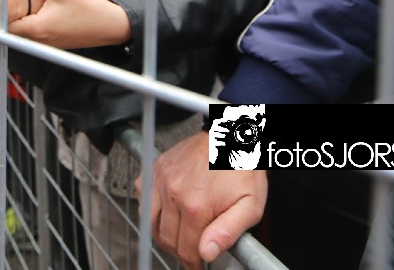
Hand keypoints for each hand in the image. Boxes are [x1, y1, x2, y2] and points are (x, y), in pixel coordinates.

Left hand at [7, 0, 128, 47]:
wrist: (113, 26)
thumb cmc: (90, 11)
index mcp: (37, 29)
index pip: (6, 23)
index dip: (1, 9)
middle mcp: (40, 39)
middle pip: (15, 24)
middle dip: (13, 7)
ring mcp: (47, 42)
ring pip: (27, 25)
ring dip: (25, 11)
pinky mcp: (55, 40)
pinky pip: (38, 28)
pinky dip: (36, 16)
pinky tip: (41, 4)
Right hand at [144, 131, 266, 268]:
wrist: (231, 136)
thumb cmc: (243, 169)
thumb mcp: (250, 206)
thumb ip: (228, 233)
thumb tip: (207, 253)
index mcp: (195, 206)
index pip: (185, 249)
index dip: (193, 263)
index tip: (198, 264)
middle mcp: (173, 193)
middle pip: (165, 238)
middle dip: (178, 250)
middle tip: (190, 252)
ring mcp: (161, 179)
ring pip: (150, 221)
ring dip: (162, 233)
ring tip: (178, 235)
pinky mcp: (156, 167)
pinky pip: (143, 197)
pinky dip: (150, 209)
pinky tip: (166, 211)